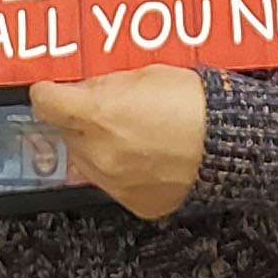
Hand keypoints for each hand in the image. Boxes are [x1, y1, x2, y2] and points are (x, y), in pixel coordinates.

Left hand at [27, 66, 206, 219]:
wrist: (231, 145)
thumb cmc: (196, 105)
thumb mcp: (145, 75)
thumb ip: (105, 84)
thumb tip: (83, 89)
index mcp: (98, 114)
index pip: (46, 103)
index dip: (48, 93)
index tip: (51, 90)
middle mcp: (99, 152)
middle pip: (66, 134)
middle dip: (80, 121)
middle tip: (106, 110)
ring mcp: (114, 182)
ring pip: (85, 161)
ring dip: (97, 147)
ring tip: (131, 134)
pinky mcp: (133, 202)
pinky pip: (113, 184)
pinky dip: (122, 170)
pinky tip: (146, 156)